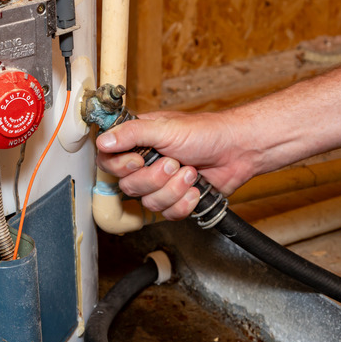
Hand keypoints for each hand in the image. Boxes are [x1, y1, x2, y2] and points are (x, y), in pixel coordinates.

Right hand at [96, 110, 260, 219]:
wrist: (237, 151)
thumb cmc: (206, 132)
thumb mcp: (165, 128)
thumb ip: (132, 133)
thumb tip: (103, 140)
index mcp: (137, 142)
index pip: (108, 160)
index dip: (119, 166)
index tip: (137, 161)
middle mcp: (145, 164)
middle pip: (128, 186)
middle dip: (155, 178)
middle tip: (174, 162)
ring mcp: (160, 184)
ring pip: (149, 202)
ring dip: (173, 189)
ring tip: (191, 172)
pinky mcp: (176, 200)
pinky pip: (168, 213)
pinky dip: (184, 203)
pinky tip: (195, 189)